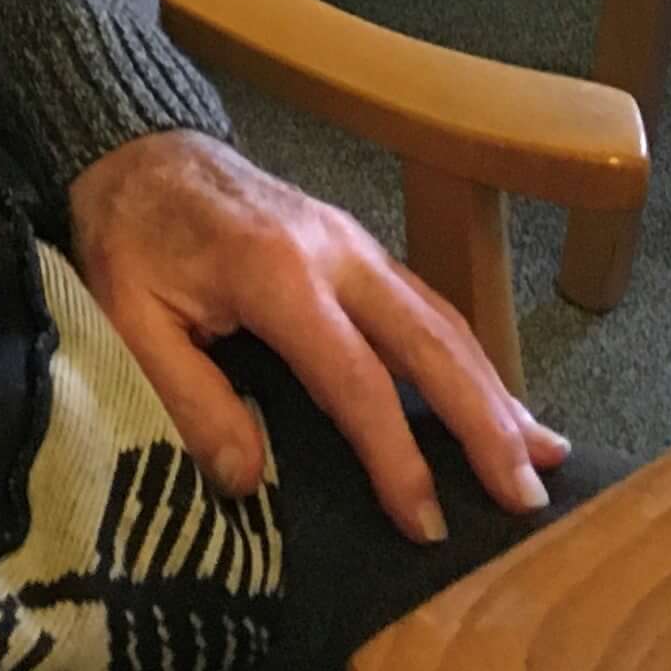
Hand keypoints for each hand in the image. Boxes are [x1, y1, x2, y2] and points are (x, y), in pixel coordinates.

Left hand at [64, 129, 566, 544]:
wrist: (139, 146)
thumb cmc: (129, 235)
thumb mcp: (126, 317)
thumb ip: (187, 397)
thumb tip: (247, 480)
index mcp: (276, 274)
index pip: (356, 379)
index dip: (396, 456)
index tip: (427, 523)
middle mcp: (336, 252)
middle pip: (430, 342)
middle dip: (485, 422)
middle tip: (528, 496)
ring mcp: (355, 243)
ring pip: (443, 320)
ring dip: (496, 391)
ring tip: (544, 457)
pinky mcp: (359, 246)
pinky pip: (428, 305)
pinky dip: (473, 358)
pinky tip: (501, 400)